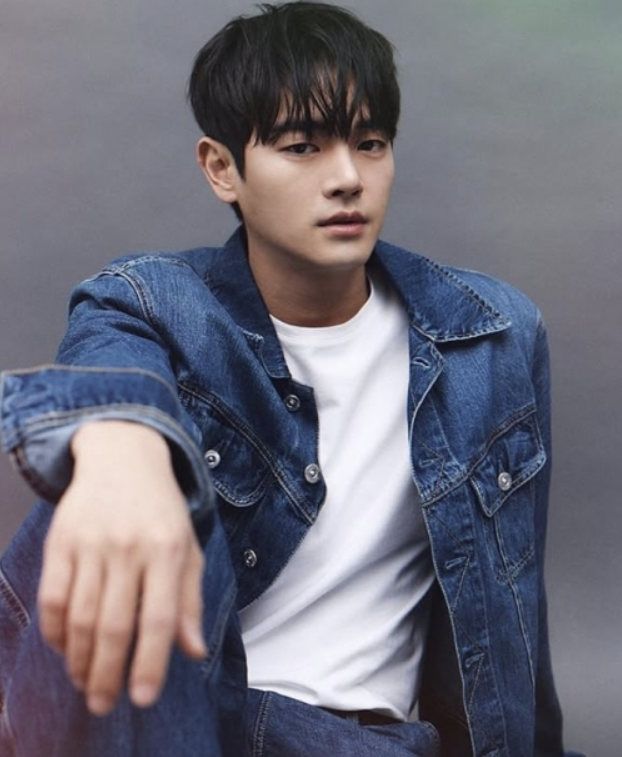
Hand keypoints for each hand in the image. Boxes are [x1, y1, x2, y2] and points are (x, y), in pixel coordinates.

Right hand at [37, 420, 206, 715]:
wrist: (123, 458)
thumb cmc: (162, 510)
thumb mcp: (188, 547)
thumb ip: (190, 599)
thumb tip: (195, 651)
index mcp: (168, 549)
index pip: (160, 618)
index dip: (150, 663)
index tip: (142, 699)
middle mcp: (129, 547)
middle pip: (115, 625)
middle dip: (108, 675)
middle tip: (104, 705)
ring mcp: (91, 543)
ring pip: (81, 617)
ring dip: (80, 660)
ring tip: (86, 683)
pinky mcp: (60, 541)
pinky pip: (52, 597)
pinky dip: (56, 631)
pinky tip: (66, 648)